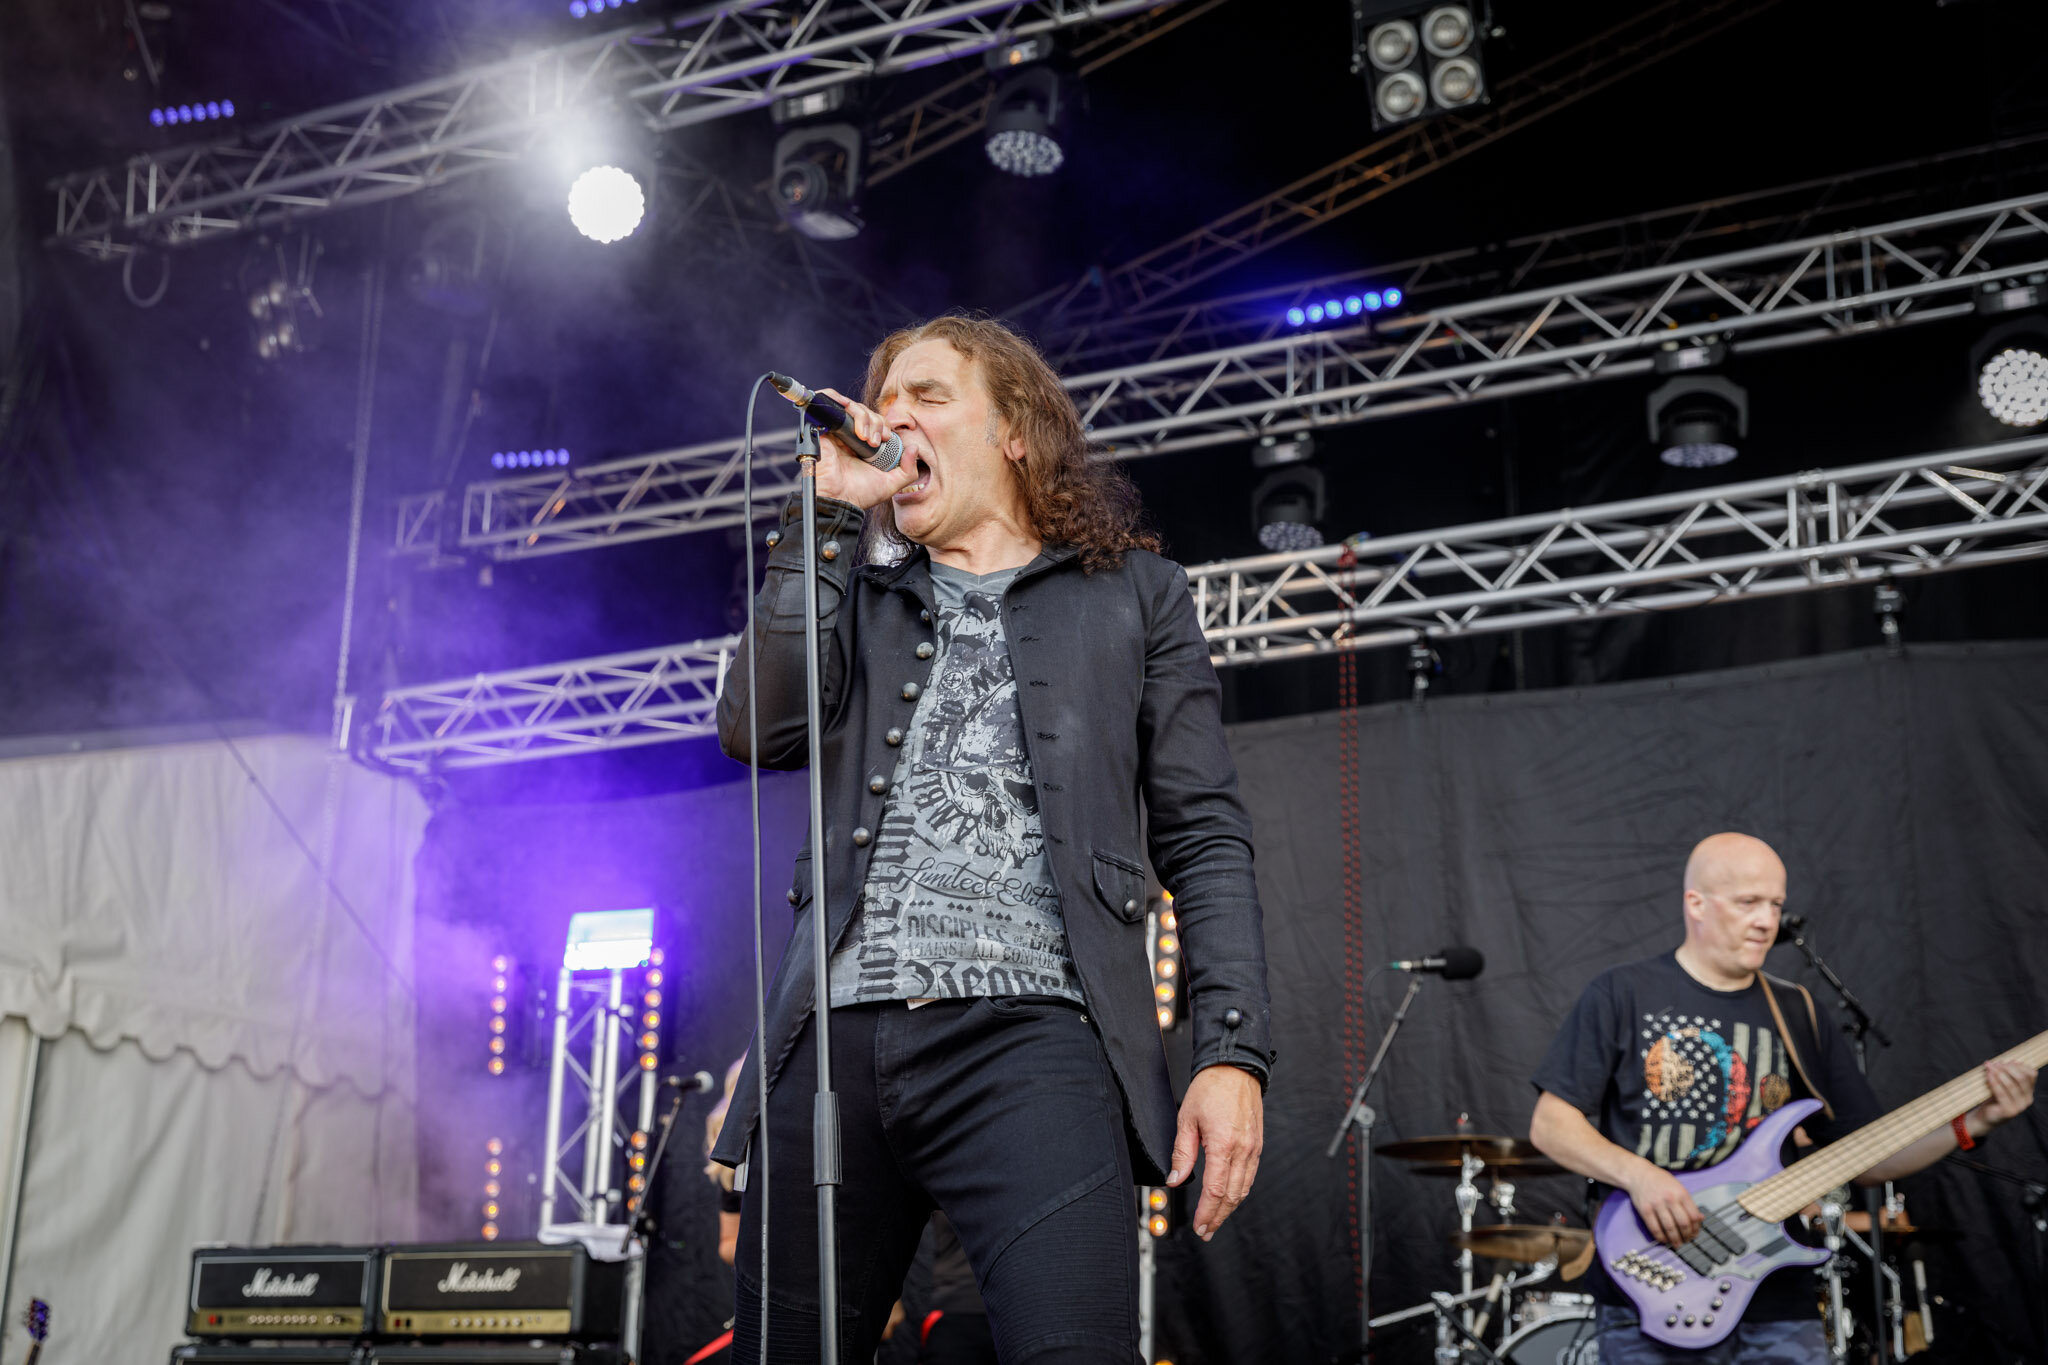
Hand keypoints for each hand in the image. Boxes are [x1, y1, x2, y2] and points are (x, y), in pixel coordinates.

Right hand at [804, 387, 916, 510]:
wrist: (838, 499)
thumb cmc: (859, 494)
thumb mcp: (891, 484)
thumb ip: (908, 470)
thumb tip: (914, 449)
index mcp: (861, 446)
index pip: (875, 422)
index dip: (883, 425)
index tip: (886, 438)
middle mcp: (847, 437)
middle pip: (865, 412)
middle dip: (875, 422)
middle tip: (874, 441)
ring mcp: (834, 431)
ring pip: (852, 406)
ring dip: (863, 417)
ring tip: (865, 438)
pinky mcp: (821, 427)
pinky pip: (828, 400)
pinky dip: (837, 398)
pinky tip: (848, 413)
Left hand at [1167, 1065, 1263, 1240]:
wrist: (1235, 1068)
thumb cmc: (1210, 1089)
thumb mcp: (1186, 1119)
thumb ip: (1182, 1153)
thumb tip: (1175, 1180)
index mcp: (1224, 1144)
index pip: (1215, 1189)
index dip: (1207, 1212)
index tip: (1199, 1226)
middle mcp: (1243, 1149)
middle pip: (1232, 1195)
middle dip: (1218, 1217)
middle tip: (1206, 1231)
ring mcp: (1253, 1148)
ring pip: (1244, 1188)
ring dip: (1230, 1208)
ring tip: (1216, 1220)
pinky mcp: (1257, 1144)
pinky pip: (1250, 1175)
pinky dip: (1240, 1191)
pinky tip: (1230, 1197)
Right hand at [1625, 1163, 1702, 1246]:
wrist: (1639, 1174)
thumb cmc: (1660, 1181)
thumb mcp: (1678, 1187)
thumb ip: (1689, 1203)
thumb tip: (1700, 1219)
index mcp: (1681, 1193)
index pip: (1693, 1216)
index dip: (1695, 1228)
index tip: (1694, 1234)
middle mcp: (1670, 1199)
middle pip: (1683, 1223)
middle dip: (1686, 1236)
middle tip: (1686, 1241)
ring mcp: (1656, 1204)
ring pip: (1669, 1228)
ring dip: (1675, 1239)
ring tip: (1677, 1244)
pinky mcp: (1645, 1210)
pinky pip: (1654, 1228)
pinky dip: (1660, 1237)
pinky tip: (1664, 1240)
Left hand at [1973, 1058, 2037, 1129]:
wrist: (1986, 1117)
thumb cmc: (1994, 1097)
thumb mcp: (2003, 1084)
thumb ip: (2008, 1074)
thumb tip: (2014, 1060)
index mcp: (2029, 1091)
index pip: (2031, 1074)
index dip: (2019, 1065)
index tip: (2005, 1061)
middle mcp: (2027, 1099)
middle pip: (2022, 1078)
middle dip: (2007, 1068)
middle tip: (1995, 1063)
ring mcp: (2019, 1107)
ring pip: (2011, 1084)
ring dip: (1998, 1072)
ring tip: (1989, 1066)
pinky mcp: (2008, 1111)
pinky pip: (2001, 1092)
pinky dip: (1994, 1081)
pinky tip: (1987, 1074)